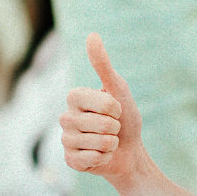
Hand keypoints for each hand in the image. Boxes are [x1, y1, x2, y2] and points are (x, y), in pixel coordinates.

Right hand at [61, 33, 142, 180]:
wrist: (130, 151)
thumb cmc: (125, 118)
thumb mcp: (118, 89)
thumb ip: (102, 64)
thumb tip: (92, 35)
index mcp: (74, 97)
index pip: (94, 99)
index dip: (112, 106)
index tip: (115, 109)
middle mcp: (65, 117)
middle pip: (100, 123)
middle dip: (115, 127)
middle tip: (113, 128)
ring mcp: (66, 140)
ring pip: (97, 142)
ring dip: (112, 143)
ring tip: (109, 142)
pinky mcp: (71, 160)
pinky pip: (91, 159)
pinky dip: (105, 158)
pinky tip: (102, 156)